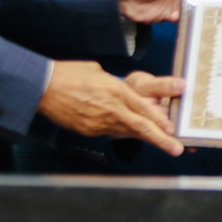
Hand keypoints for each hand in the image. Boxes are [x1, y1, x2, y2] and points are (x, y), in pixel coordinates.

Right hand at [36, 61, 183, 156]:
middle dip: (161, 140)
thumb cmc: (70, 73)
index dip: (159, 121)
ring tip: (165, 145)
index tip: (172, 130)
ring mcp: (98, 123)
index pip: (143, 109)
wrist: (43, 87)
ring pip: (128, 133)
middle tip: (177, 149)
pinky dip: (123, 133)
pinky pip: (110, 132)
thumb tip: (123, 91)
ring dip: (146, 139)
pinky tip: (133, 135)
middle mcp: (110, 109)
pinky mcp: (88, 130)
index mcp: (115, 90)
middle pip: (140, 127)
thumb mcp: (99, 72)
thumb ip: (115, 84)